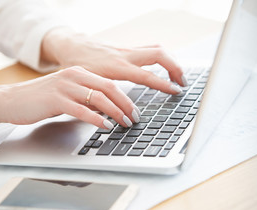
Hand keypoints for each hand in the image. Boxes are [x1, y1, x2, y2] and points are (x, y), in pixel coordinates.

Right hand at [0, 67, 139, 129]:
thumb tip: (107, 108)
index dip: (125, 98)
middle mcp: (74, 76)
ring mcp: (64, 87)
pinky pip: (82, 110)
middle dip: (125, 105)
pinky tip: (105, 126)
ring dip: (115, 112)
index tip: (134, 110)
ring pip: (98, 98)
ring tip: (124, 124)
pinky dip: (97, 118)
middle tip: (135, 118)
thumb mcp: (67, 94)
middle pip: (109, 89)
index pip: (109, 84)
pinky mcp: (56, 100)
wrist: (11, 100)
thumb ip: (85, 98)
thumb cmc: (40, 99)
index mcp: (78, 73)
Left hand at [41, 28, 186, 93]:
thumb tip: (115, 115)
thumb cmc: (78, 65)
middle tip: (183, 83)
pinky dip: (162, 58)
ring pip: (157, 49)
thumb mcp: (90, 83)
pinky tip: (165, 68)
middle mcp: (127, 56)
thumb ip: (104, 97)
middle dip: (175, 67)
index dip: (164, 84)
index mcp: (118, 67)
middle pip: (159, 55)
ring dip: (171, 61)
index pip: (147, 75)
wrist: (73, 46)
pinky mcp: (129, 49)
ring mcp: (129, 51)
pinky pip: (151, 49)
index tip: (177, 91)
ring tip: (178, 76)